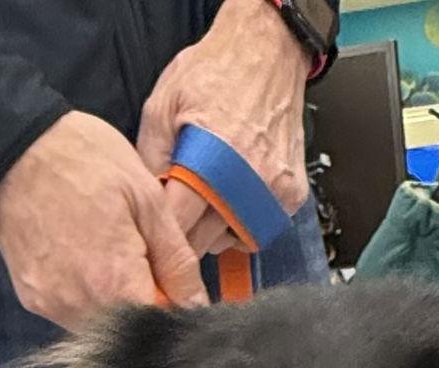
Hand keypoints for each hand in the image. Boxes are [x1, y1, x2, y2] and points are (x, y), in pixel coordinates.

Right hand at [0, 110, 205, 328]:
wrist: (10, 145)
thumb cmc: (85, 159)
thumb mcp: (146, 199)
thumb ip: (177, 261)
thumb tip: (199, 305)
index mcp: (114, 285)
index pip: (158, 327)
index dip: (173, 308)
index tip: (172, 279)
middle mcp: (79, 308)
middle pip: (127, 330)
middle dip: (143, 303)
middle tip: (139, 254)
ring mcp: (50, 306)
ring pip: (99, 324)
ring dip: (113, 301)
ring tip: (107, 251)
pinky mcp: (31, 299)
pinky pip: (70, 312)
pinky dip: (85, 295)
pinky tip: (83, 256)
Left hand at [137, 0, 309, 259]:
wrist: (267, 53)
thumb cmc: (214, 73)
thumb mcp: (162, 104)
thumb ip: (149, 158)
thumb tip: (147, 202)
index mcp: (212, 160)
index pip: (178, 226)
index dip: (160, 232)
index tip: (152, 229)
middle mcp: (247, 182)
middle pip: (203, 241)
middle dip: (184, 232)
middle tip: (177, 209)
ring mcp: (273, 192)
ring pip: (229, 242)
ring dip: (211, 230)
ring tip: (204, 197)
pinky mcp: (291, 196)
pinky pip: (256, 231)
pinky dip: (238, 222)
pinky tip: (229, 195)